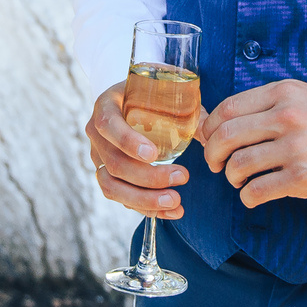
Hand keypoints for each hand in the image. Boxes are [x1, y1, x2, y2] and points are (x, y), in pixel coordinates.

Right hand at [86, 83, 188, 221]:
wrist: (132, 104)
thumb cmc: (152, 97)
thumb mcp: (165, 94)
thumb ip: (186, 112)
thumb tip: (209, 137)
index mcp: (107, 104)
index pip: (108, 124)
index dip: (127, 142)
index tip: (154, 154)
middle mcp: (97, 134)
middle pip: (114, 163)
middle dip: (149, 177)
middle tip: (182, 176)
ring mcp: (99, 158)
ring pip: (112, 187)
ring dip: (145, 200)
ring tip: (176, 201)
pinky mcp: (106, 176)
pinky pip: (121, 198)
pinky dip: (146, 208)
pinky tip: (171, 211)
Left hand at [200, 80, 306, 207]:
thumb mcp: (304, 99)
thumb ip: (265, 106)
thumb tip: (214, 123)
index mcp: (285, 93)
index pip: (228, 108)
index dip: (210, 127)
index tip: (209, 139)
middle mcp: (289, 117)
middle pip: (226, 136)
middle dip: (212, 154)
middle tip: (217, 164)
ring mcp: (296, 148)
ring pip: (238, 165)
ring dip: (232, 177)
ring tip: (240, 179)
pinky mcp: (303, 178)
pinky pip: (257, 190)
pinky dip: (248, 196)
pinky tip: (254, 194)